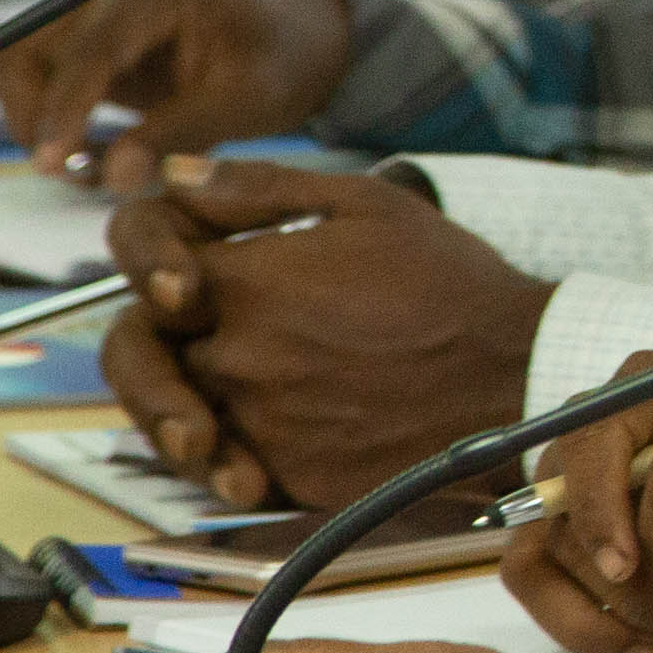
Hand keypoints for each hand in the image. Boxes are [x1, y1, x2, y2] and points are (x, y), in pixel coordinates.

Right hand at [0, 0, 358, 183]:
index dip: (63, 110)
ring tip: (91, 172)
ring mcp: (88, 12)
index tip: (50, 165)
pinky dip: (50, 125)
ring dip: (37, 126)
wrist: (290, 46)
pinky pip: (37, 85)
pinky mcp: (81, 43)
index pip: (87, 50)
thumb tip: (113, 177)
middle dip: (39, 121)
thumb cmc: (278, 65)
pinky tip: (94, 157)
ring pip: (19, 71)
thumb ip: (179, 136)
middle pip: (26, 51)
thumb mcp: (246, 103)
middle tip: (81, 179)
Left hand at [94, 156, 551, 514]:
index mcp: (244, 282)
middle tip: (186, 340)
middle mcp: (234, 357)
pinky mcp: (288, 478)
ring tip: (229, 389)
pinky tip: (265, 436)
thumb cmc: (449, 283)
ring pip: (174, 415)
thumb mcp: (365, 203)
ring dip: (185, 401)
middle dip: (152, 341)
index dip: (150, 252)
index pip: (139, 254)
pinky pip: (224, 467)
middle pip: (136, 350)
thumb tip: (175, 174)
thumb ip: (258, 185)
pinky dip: (231, 452)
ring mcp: (257, 424)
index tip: (182, 264)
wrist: (515, 377)